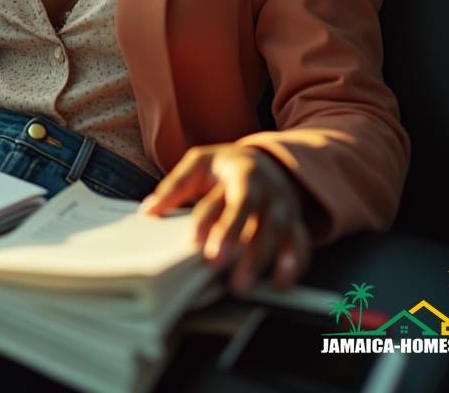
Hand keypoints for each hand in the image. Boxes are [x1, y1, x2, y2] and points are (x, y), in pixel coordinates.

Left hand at [139, 143, 310, 295]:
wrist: (269, 163)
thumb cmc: (226, 167)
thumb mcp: (200, 164)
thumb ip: (175, 186)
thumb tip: (148, 211)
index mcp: (240, 169)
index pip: (222, 195)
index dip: (209, 217)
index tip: (194, 239)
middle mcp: (265, 186)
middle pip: (251, 211)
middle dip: (233, 236)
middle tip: (214, 262)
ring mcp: (284, 205)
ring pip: (275, 231)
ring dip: (259, 258)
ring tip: (240, 285)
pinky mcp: (296, 224)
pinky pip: (300, 244)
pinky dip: (293, 264)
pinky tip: (279, 282)